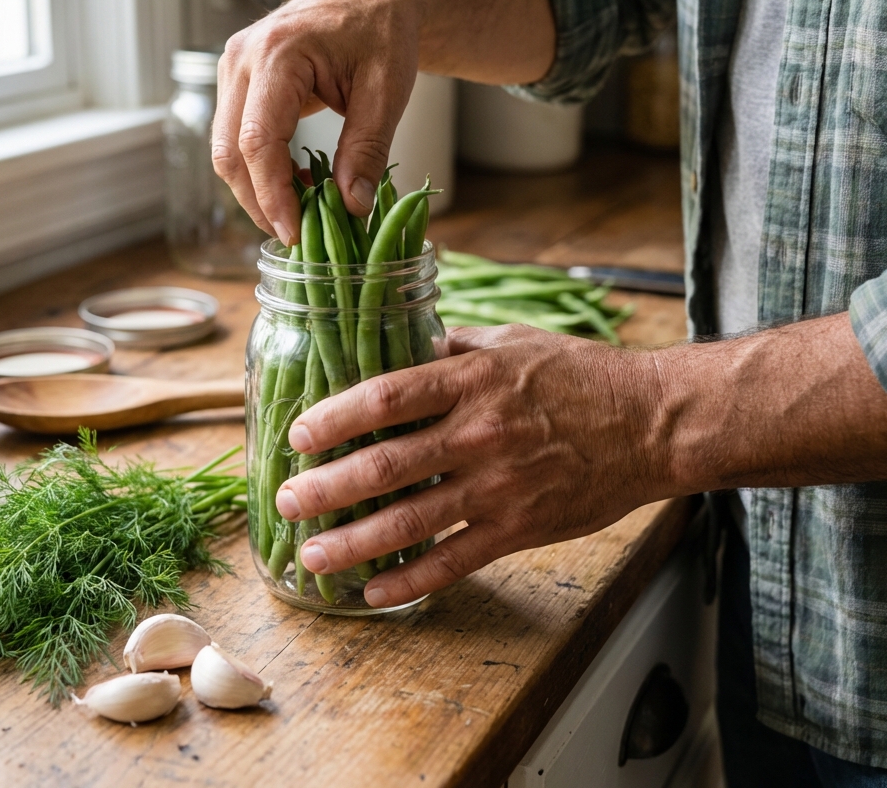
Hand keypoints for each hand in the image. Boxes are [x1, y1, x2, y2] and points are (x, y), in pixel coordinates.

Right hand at [212, 0, 554, 243]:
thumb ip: (367, 150)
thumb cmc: (384, 32)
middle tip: (297, 235)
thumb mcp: (387, 92)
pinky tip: (294, 183)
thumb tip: (351, 207)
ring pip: (227, 148)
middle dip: (259, 200)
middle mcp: (242, 58)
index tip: (295, 233)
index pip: (258, 141)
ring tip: (300, 212)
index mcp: (277, 53)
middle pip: (230, 151)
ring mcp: (233, 68)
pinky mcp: (239, 80)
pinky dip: (258, 167)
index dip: (272, 194)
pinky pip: (236, 135)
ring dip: (256, 187)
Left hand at [275, 325, 668, 608]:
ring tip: (310, 555)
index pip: (385, 397)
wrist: (649, 422)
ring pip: (411, 520)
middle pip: (384, 465)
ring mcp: (498, 486)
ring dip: (353, 542)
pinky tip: (373, 592)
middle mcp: (478, 434)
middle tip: (285, 502)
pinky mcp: (518, 528)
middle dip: (326, 487)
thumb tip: (400, 348)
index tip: (297, 435)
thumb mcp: (511, 341)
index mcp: (471, 380)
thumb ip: (452, 348)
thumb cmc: (578, 375)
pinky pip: (454, 561)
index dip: (333, 417)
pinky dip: (409, 581)